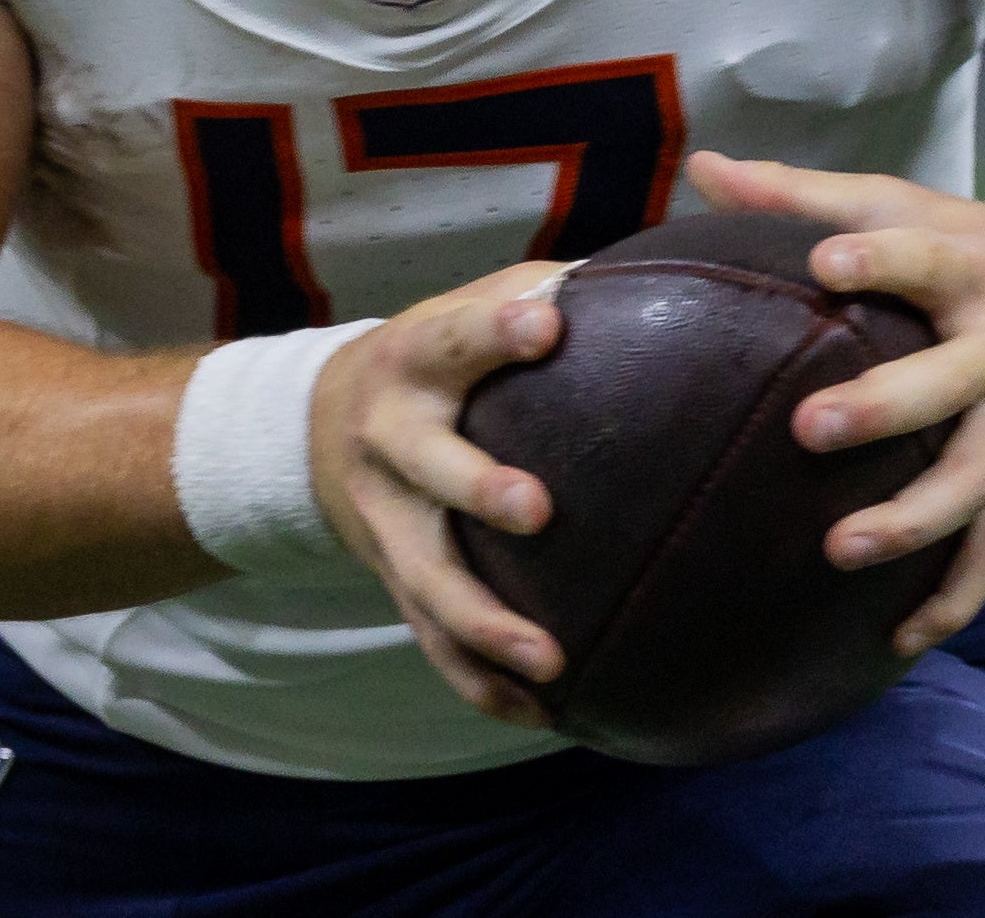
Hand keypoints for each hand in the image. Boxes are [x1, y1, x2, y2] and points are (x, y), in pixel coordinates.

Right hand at [307, 261, 571, 727]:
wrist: (319, 429)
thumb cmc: (437, 358)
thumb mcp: (466, 309)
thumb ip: (546, 291)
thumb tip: (665, 268)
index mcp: (416, 360)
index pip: (455, 337)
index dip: (496, 332)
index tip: (548, 326)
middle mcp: (391, 439)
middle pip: (428, 466)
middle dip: (477, 488)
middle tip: (538, 510)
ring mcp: (387, 520)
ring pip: (427, 578)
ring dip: (484, 623)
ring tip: (551, 659)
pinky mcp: (392, 581)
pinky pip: (432, 643)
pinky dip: (482, 685)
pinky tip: (542, 715)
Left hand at [686, 150, 984, 654]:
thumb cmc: (981, 250)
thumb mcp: (912, 207)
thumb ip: (808, 196)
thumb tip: (706, 171)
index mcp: (973, 267)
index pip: (927, 256)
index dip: (881, 257)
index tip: (825, 262)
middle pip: (952, 382)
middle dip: (885, 408)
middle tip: (807, 429)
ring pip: (978, 482)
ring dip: (914, 522)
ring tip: (839, 550)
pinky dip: (954, 598)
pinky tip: (900, 638)